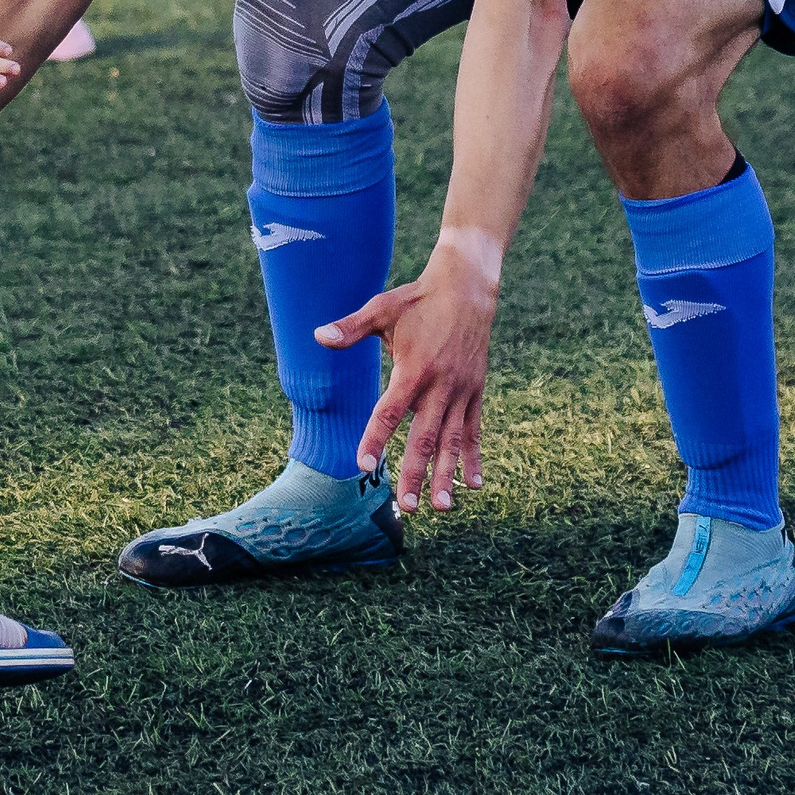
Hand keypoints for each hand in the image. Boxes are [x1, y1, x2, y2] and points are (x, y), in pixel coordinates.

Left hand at [319, 238, 493, 511]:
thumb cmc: (418, 299)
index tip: (364, 466)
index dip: (376, 439)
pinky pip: (474, 431)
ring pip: (452, 441)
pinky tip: (473, 486)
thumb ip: (351, 328)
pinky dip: (473, 458)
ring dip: (446, 476)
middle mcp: (440, 385)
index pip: (390, 411)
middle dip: (415, 473)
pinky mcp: (476, 391)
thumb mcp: (383, 309)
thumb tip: (317, 336)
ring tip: (441, 508)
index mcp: (414, 368)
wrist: (468, 287)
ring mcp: (461, 391)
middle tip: (406, 506)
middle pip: (425, 437)